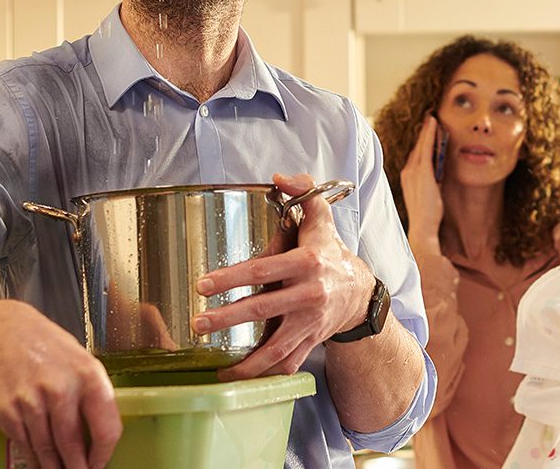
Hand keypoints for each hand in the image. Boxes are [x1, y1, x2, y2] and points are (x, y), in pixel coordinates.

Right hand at [0, 304, 122, 468]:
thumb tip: (101, 439)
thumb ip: (94, 398)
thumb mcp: (82, 362)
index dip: (103, 455)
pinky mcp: (5, 410)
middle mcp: (60, 389)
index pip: (106, 430)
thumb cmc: (48, 349)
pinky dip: (33, 458)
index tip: (98, 465)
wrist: (3, 333)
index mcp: (88, 377)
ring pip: (46, 449)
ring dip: (54, 467)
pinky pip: (24, 444)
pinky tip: (40, 462)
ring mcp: (29, 401)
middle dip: (77, 468)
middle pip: (72, 445)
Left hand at [195, 173, 374, 380]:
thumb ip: (302, 192)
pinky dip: (263, 375)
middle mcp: (310, 295)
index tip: (203, 285)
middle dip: (228, 319)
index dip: (231, 277)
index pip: (263, 270)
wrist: (361, 293)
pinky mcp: (311, 343)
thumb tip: (278, 179)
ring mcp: (311, 323)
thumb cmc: (330, 253)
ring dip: (246, 361)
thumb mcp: (320, 218)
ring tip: (218, 369)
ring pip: (276, 348)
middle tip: (198, 324)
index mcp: (307, 263)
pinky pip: (286, 364)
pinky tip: (238, 379)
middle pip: (263, 309)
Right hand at [398, 116, 443, 257]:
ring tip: (433, 117)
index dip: (422, 140)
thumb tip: (439, 170)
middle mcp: (408, 171)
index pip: (416, 154)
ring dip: (427, 130)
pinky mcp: (422, 172)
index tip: (428, 129)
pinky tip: (434, 124)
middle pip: (417, 146)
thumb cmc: (428, 214)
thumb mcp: (430, 193)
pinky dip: (429, 135)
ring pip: (421, 145)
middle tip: (430, 117)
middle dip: (424, 131)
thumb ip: (432, 180)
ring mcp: (413, 171)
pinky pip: (426, 148)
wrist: (423, 227)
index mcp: (408, 176)